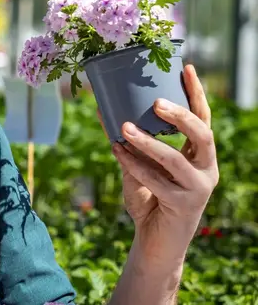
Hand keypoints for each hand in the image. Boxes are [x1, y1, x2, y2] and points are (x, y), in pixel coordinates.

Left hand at [109, 64, 218, 257]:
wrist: (156, 241)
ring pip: (176, 159)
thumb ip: (131, 143)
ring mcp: (197, 189)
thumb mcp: (140, 166)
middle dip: (180, 116)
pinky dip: (133, 164)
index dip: (197, 94)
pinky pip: (156, 181)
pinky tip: (116, 150)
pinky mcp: (182, 206)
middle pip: (203, 134)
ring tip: (124, 127)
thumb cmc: (150, 199)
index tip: (187, 69)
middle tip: (156, 102)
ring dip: (148, 142)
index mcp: (201, 155)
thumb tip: (103, 109)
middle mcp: (206, 169)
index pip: (204, 119)